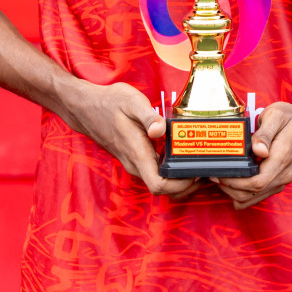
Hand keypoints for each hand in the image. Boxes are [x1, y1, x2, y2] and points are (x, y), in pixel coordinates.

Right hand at [63, 80, 197, 198]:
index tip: (196, 171)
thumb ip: (148, 116)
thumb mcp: (131, 101)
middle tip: (205, 168)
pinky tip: (182, 155)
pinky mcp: (135, 159)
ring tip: (198, 162)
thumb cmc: (109, 102)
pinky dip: (171, 171)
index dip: (181, 185)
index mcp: (137, 153)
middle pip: (164, 190)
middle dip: (187, 185)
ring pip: (160, 183)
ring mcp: (134, 163)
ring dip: (181, 179)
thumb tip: (160, 130)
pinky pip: (156, 173)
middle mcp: (135, 164)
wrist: (85, 107)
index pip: (160, 186)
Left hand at [213, 99, 291, 209]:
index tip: (219, 174)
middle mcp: (283, 174)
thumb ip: (265, 133)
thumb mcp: (277, 115)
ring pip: (256, 197)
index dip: (235, 183)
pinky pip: (261, 194)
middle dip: (230, 189)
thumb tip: (258, 150)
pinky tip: (233, 183)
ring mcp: (283, 180)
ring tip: (221, 179)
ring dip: (236, 193)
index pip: (256, 182)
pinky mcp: (280, 180)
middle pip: (253, 193)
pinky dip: (245, 193)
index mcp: (281, 159)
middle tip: (214, 176)